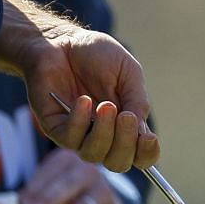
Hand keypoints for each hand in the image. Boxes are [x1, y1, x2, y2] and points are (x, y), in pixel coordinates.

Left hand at [22, 29, 159, 171]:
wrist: (61, 41)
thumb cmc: (96, 55)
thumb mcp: (128, 73)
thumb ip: (137, 101)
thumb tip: (142, 132)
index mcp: (125, 124)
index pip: (139, 155)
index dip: (147, 154)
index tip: (148, 138)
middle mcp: (103, 134)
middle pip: (118, 162)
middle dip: (125, 144)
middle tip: (125, 116)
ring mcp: (79, 133)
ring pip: (93, 155)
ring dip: (103, 133)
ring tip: (104, 105)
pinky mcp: (56, 127)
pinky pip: (69, 139)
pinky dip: (79, 122)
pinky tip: (82, 100)